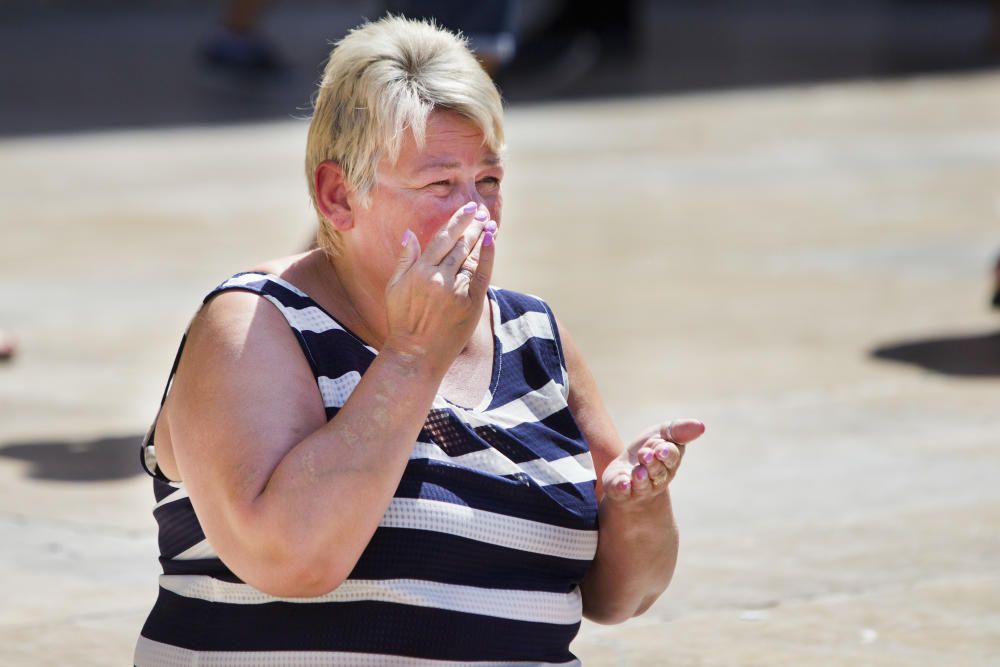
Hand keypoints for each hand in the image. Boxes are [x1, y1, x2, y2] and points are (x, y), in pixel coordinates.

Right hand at [383, 201, 496, 372]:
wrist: (417, 354)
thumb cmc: (402, 321)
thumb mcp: (394, 288)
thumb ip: (405, 259)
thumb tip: (410, 234)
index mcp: (419, 271)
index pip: (443, 238)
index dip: (457, 221)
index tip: (467, 208)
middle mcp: (438, 278)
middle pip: (460, 244)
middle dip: (472, 225)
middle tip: (481, 210)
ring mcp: (456, 291)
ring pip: (471, 257)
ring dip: (481, 237)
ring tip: (488, 222)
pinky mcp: (471, 304)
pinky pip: (482, 274)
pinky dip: (487, 256)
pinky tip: (491, 239)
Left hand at [602, 419, 704, 504]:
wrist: (625, 472)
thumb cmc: (648, 450)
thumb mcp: (662, 434)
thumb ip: (678, 430)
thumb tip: (701, 425)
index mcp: (669, 463)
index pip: (672, 457)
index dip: (666, 452)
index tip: (660, 447)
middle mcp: (657, 478)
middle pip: (658, 471)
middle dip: (652, 463)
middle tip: (645, 454)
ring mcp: (639, 487)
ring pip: (643, 484)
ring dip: (640, 477)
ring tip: (638, 471)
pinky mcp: (621, 491)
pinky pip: (623, 492)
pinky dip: (622, 488)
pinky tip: (623, 484)